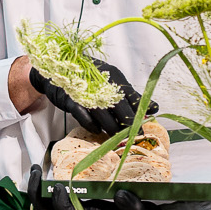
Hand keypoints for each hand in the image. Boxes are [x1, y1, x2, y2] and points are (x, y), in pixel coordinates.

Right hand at [27, 59, 154, 138]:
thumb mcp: (111, 84)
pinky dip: (92, 126)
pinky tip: (97, 130)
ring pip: (103, 114)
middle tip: (134, 136)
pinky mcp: (72, 100)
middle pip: (119, 107)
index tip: (146, 125)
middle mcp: (101, 83)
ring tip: (116, 137)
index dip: (140, 112)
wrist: (56, 71)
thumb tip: (154, 109)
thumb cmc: (88, 80)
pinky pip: (84, 117)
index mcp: (114, 77)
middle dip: (128, 124)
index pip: (132, 96)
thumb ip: (131, 97)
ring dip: (111, 128)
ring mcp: (86, 92)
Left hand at [29, 167, 169, 209]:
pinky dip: (46, 191)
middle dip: (35, 194)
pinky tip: (47, 174)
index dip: (59, 202)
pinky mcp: (78, 209)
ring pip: (47, 209)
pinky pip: (54, 203)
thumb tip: (121, 194)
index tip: (58, 185)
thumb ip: (133, 206)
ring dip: (37, 191)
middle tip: (35, 171)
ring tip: (36, 170)